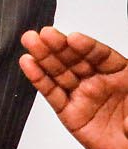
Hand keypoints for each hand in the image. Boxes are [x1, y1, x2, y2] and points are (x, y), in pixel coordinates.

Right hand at [17, 27, 127, 148]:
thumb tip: (122, 110)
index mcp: (122, 76)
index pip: (102, 56)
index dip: (87, 47)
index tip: (73, 38)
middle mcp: (100, 83)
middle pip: (77, 60)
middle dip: (59, 46)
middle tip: (44, 35)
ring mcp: (83, 96)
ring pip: (60, 73)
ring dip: (43, 56)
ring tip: (30, 42)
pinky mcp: (69, 113)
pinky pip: (52, 94)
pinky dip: (39, 79)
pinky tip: (29, 65)